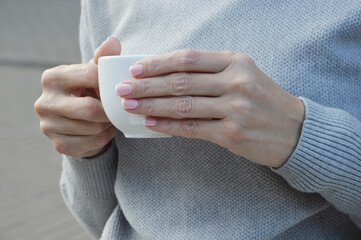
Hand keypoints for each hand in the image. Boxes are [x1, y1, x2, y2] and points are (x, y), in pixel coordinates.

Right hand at [34, 37, 120, 156]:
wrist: (79, 119)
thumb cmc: (89, 90)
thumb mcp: (95, 72)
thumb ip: (104, 58)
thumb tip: (114, 41)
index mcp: (52, 77)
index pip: (90, 76)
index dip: (110, 83)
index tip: (120, 88)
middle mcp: (44, 102)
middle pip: (90, 109)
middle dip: (109, 111)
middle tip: (119, 108)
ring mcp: (48, 126)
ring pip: (93, 129)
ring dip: (108, 124)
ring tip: (111, 118)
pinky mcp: (57, 145)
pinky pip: (92, 143)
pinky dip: (104, 137)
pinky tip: (104, 130)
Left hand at [116, 49, 304, 167]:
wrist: (295, 130)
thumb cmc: (264, 100)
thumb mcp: (244, 74)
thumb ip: (211, 72)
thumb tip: (169, 75)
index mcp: (236, 62)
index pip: (188, 59)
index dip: (159, 63)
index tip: (136, 68)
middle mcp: (235, 82)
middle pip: (181, 82)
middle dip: (147, 85)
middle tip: (123, 88)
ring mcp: (235, 109)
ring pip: (183, 105)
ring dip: (152, 105)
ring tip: (130, 105)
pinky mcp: (232, 134)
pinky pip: (192, 128)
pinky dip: (168, 126)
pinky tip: (151, 124)